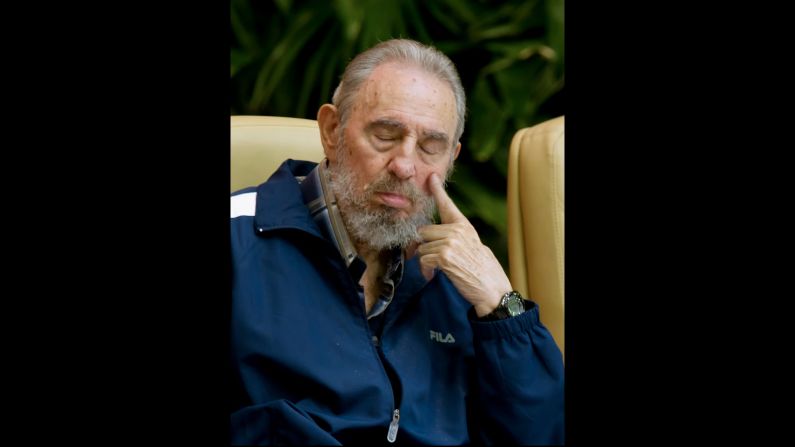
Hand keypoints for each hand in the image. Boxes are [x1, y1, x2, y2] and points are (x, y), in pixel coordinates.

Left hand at [417, 173, 512, 316]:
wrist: (492, 288)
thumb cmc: (482, 270)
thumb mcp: (472, 246)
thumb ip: (454, 237)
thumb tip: (431, 237)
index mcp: (464, 226)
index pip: (447, 205)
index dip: (437, 190)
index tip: (431, 178)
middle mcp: (456, 230)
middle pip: (424, 232)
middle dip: (424, 247)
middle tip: (432, 259)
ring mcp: (450, 242)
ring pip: (421, 248)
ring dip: (426, 262)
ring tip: (439, 270)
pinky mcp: (444, 256)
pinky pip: (423, 260)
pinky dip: (426, 270)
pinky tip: (435, 275)